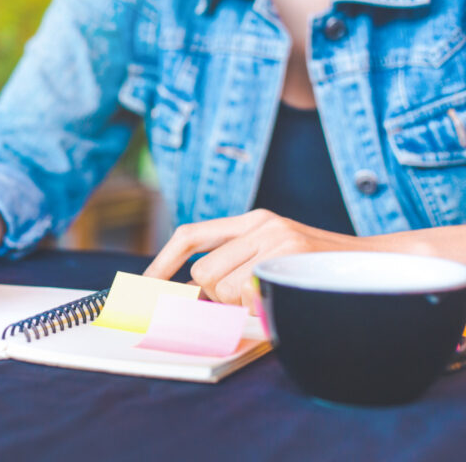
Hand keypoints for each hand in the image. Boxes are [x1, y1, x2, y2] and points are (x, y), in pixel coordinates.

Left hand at [143, 209, 362, 311]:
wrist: (381, 266)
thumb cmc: (319, 271)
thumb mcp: (274, 257)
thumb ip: (234, 267)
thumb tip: (190, 295)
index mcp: (253, 220)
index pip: (192, 235)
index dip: (163, 260)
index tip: (147, 283)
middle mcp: (261, 223)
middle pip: (202, 271)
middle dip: (215, 297)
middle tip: (245, 301)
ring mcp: (277, 238)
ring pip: (222, 287)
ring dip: (240, 304)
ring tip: (273, 296)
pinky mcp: (291, 255)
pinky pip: (249, 294)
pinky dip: (259, 308)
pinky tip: (284, 299)